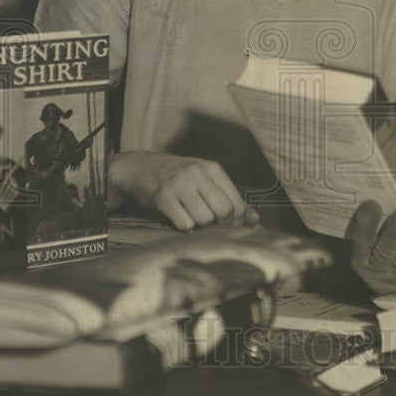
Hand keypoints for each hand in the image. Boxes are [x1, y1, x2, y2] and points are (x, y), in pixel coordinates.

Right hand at [109, 151, 258, 231]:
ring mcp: (180, 184)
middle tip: (212, 227)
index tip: (229, 226)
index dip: (236, 221)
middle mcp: (198, 173)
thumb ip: (230, 198)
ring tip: (193, 219)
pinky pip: (184, 224)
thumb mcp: (204, 180)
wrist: (139, 168)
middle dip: (220, 225)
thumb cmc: (177, 177)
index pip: (236, 201)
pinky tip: (179, 219)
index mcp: (212, 168)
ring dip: (201, 227)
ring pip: (205, 219)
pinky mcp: (163, 197)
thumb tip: (256, 220)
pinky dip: (185, 228)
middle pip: (224, 211)